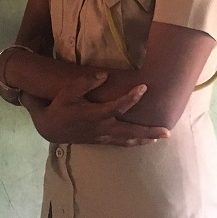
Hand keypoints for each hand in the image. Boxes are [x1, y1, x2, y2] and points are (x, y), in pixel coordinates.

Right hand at [22, 71, 169, 146]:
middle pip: (130, 132)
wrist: (50, 128)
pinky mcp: (101, 141)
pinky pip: (121, 144)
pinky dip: (134, 142)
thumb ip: (86, 82)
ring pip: (127, 140)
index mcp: (94, 115)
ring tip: (160, 137)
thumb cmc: (60, 106)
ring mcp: (102, 137)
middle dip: (149, 132)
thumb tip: (105, 74)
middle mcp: (102, 128)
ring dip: (145, 139)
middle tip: (166, 132)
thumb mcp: (68, 92)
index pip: (117, 107)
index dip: (131, 98)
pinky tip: (144, 141)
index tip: (144, 88)